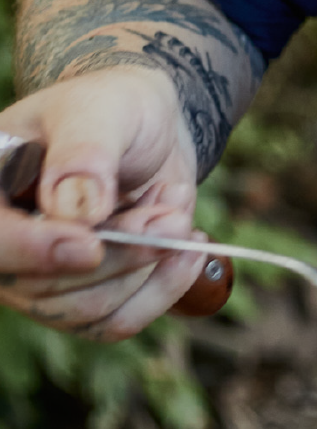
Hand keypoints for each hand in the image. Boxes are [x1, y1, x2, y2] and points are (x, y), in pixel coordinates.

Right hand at [0, 66, 204, 338]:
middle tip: (172, 213)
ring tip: (176, 214)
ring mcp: (38, 276)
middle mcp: (4, 243)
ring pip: (87, 311)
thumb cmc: (115, 107)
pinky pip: (116, 322)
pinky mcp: (81, 294)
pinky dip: (162, 288)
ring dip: (148, 267)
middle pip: (45, 288)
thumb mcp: (101, 110)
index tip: (91, 245)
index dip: (35, 251)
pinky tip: (187, 250)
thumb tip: (75, 214)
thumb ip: (85, 152)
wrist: (147, 126)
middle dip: (124, 251)